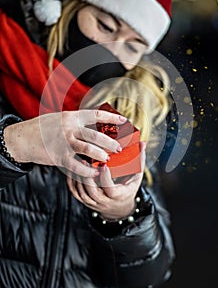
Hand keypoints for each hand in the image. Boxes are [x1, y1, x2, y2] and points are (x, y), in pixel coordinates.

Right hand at [4, 110, 126, 178]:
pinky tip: (95, 173)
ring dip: (101, 155)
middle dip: (110, 142)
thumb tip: (95, 127)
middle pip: (96, 135)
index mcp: (72, 116)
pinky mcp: (59, 156)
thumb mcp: (60, 119)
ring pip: (88, 149)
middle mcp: (70, 128)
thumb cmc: (44, 128)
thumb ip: (76, 123)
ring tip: (108, 159)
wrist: (24, 138)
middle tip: (119, 148)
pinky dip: (88, 170)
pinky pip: (77, 165)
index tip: (124, 121)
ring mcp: (65, 142)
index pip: (96, 115)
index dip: (111, 118)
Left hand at [67, 141, 145, 219]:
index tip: (103, 164)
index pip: (110, 189)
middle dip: (88, 176)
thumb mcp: (136, 175)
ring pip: (82, 192)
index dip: (105, 178)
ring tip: (77, 162)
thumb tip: (143, 143)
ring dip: (78, 177)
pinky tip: (71, 169)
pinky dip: (72, 181)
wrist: (119, 208)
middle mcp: (105, 202)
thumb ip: (139, 159)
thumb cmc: (128, 187)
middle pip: (92, 191)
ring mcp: (94, 203)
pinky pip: (75, 193)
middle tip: (85, 160)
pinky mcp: (85, 202)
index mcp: (118, 195)